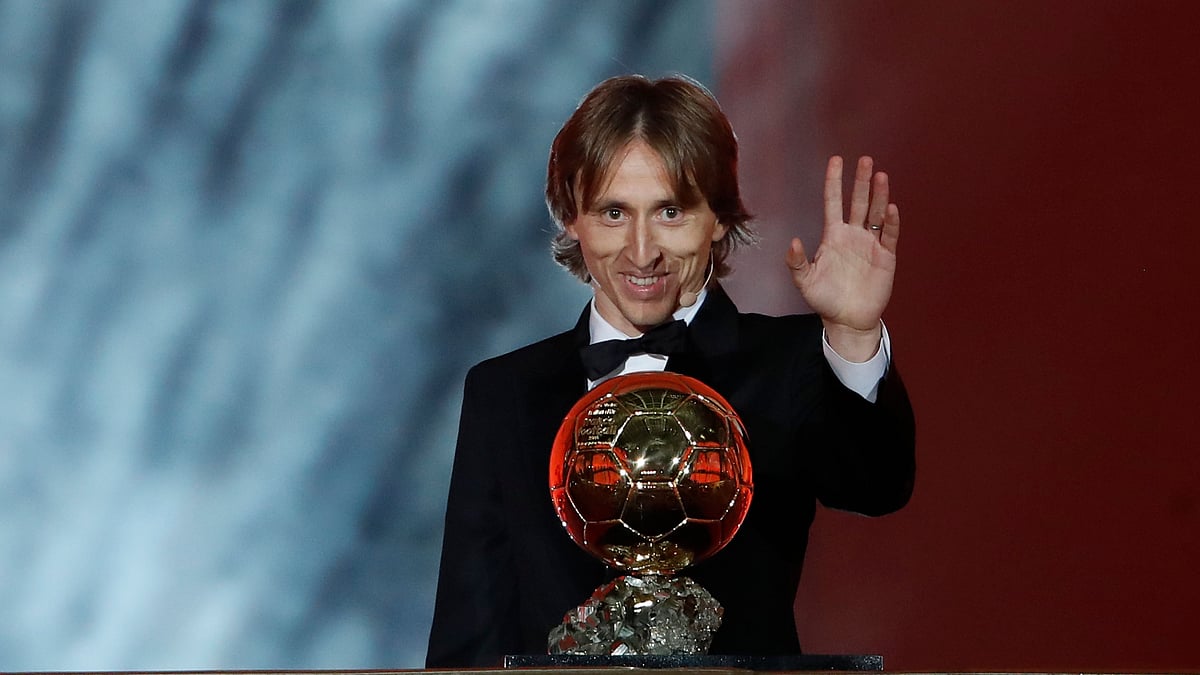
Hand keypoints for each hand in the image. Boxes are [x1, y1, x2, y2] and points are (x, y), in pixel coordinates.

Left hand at [786, 156, 898, 361]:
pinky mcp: (885, 257)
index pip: (833, 202)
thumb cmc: (825, 299)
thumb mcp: (805, 281)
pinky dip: (891, 222)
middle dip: (860, 181)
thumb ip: (797, 262)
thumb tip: (793, 241)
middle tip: (864, 160)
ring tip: (880, 176)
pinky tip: (891, 208)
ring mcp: (870, 244)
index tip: (836, 160)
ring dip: (878, 195)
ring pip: (876, 214)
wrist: (847, 319)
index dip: (834, 181)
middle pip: (858, 202)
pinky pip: (890, 235)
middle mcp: (853, 235)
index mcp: (833, 235)